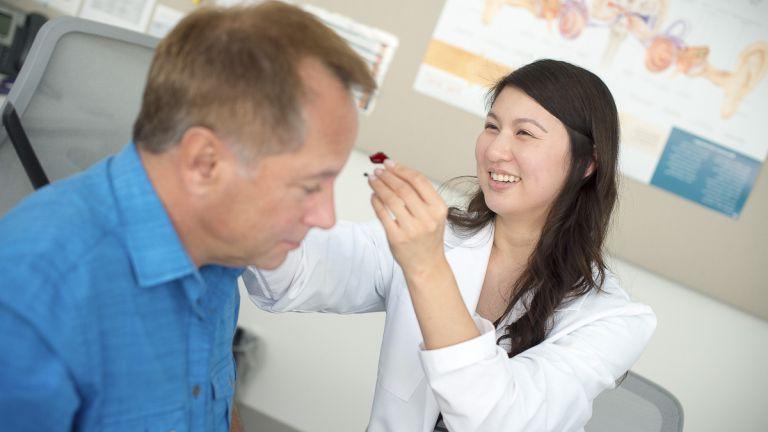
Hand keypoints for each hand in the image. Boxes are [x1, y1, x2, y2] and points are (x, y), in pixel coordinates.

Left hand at [368, 160, 448, 276]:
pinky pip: (382, 214)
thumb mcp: (433, 215)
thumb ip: (420, 195)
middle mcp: (427, 218)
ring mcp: (412, 229)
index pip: (419, 181)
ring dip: (379, 186)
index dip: (402, 169)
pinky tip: (373, 195)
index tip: (390, 164)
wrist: (426, 264)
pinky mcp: (396, 237)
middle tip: (378, 170)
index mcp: (438, 208)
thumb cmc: (428, 237)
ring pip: (391, 199)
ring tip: (372, 179)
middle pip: (403, 188)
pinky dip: (376, 202)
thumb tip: (396, 172)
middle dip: (388, 176)